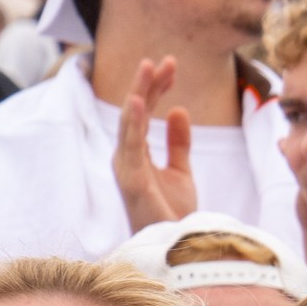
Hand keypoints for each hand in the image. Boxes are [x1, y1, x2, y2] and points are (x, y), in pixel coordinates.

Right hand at [112, 57, 199, 228]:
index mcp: (136, 152)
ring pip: (130, 121)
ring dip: (140, 93)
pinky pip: (130, 144)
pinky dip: (134, 121)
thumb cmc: (173, 213)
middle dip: (147, 84)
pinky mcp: (130, 178)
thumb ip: (178, 142)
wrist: (177, 245)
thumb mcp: (181, 171)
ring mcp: (125, 165)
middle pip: (134, 111)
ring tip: (150, 68)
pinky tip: (140, 101)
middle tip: (163, 60)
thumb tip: (179, 109)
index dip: (157, 87)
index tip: (172, 65)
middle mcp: (126, 155)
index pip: (144, 111)